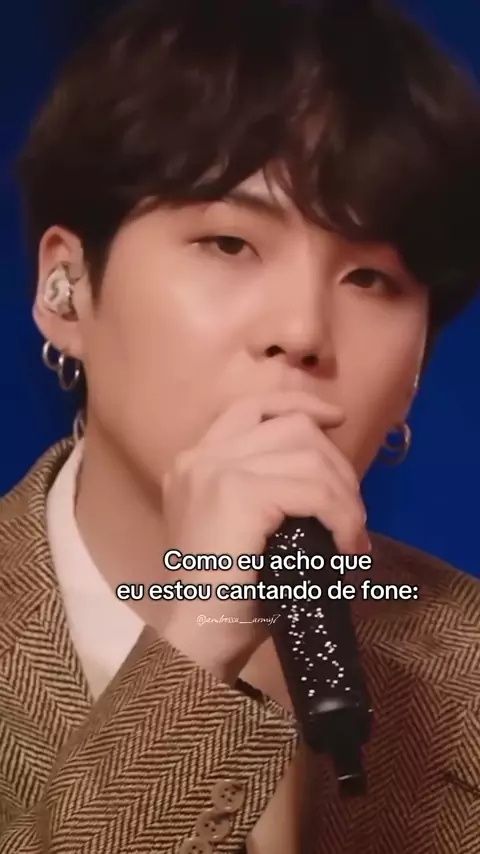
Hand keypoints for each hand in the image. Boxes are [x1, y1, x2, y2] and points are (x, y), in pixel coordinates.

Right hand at [161, 391, 367, 682]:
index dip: (300, 404)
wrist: (198, 636)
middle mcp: (200, 456)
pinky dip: (342, 514)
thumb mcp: (242, 528)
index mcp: (195, 461)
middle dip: (336, 464)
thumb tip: (328, 478)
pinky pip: (312, 489)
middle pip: (290, 427)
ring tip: (352, 534)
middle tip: (353, 511)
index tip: (335, 420)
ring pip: (308, 455)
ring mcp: (215, 470)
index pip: (253, 407)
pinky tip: (347, 545)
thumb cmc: (226, 595)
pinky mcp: (237, 493)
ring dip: (345, 494)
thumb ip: (266, 489)